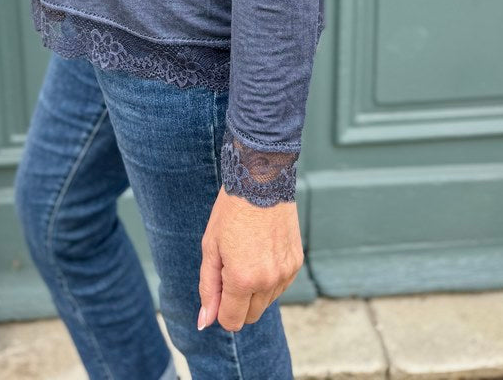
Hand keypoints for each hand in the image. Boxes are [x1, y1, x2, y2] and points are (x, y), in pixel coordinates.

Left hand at [198, 188, 302, 332]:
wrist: (261, 181)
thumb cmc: (230, 212)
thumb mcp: (211, 248)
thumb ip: (208, 288)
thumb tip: (205, 322)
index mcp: (243, 279)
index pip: (232, 321)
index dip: (221, 310)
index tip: (217, 289)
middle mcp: (268, 281)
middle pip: (250, 316)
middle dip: (237, 302)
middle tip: (230, 268)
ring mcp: (286, 273)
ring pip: (266, 301)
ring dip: (254, 289)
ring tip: (246, 254)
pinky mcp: (296, 263)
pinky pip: (280, 285)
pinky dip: (269, 277)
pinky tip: (261, 251)